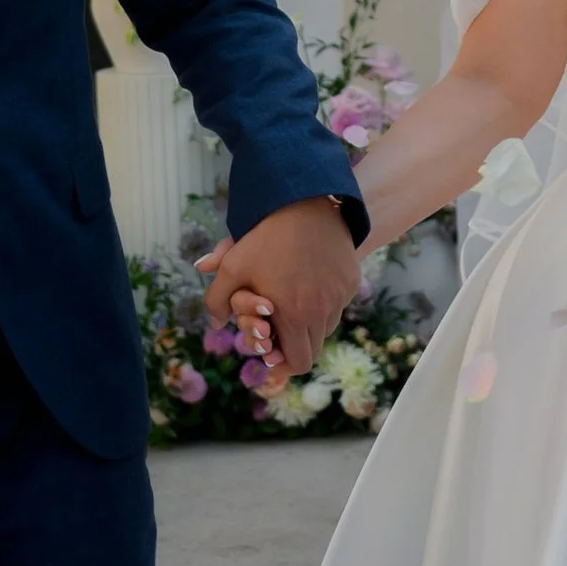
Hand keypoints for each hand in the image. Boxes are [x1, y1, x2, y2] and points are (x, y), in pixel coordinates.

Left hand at [204, 195, 362, 377]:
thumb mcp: (232, 266)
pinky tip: (308, 284)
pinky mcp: (351, 281)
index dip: (284, 365)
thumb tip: (216, 325)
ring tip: (291, 306)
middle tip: (277, 333)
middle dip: (294, 346)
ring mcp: (340, 296)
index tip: (272, 356)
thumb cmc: (265, 235)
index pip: (299, 363)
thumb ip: (217, 301)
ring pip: (326, 327)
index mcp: (294, 315)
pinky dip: (324, 304)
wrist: (306, 200)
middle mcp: (323, 311)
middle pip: (313, 349)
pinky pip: (338, 304)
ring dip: (309, 326)